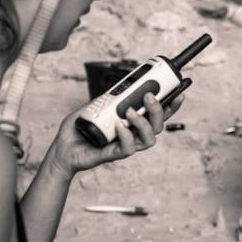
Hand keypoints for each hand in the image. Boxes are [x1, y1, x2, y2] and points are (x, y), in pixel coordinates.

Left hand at [50, 91, 184, 176]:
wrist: (62, 148)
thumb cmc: (78, 128)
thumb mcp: (95, 105)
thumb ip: (109, 97)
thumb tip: (124, 86)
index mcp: (132, 123)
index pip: (157, 115)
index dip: (171, 106)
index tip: (179, 93)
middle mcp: (133, 135)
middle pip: (158, 126)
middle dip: (158, 110)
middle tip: (148, 96)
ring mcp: (125, 146)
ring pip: (149, 139)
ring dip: (143, 123)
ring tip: (129, 111)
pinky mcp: (114, 155)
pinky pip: (128, 148)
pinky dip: (126, 135)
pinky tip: (119, 125)